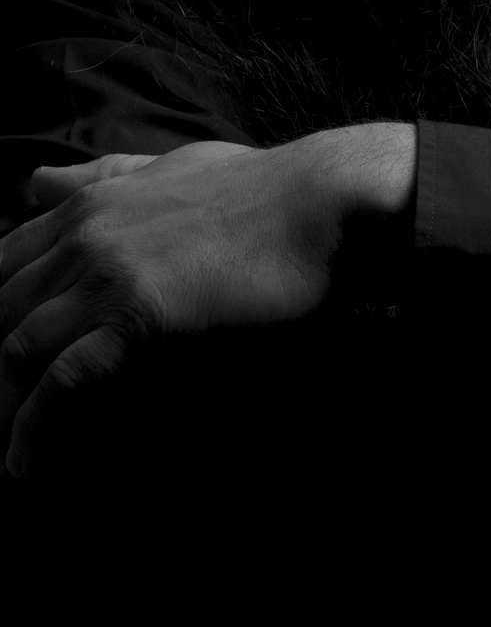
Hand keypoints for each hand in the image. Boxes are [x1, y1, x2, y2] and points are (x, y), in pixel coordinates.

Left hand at [0, 129, 414, 477]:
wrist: (322, 204)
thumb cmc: (263, 186)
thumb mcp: (174, 166)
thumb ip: (103, 175)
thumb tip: (35, 181)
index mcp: (91, 202)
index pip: (3, 259)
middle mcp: (86, 237)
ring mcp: (108, 277)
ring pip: (16, 347)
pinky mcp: (139, 319)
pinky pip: (62, 381)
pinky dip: (34, 426)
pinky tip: (24, 460)